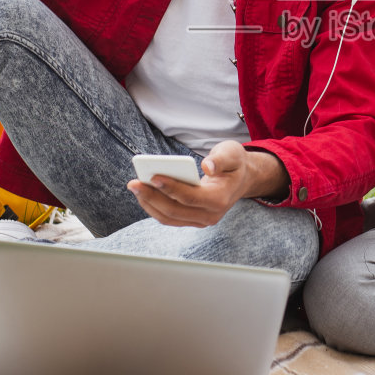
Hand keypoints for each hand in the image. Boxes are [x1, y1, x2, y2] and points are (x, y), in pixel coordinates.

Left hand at [127, 141, 286, 227]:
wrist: (240, 179)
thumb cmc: (233, 164)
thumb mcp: (232, 153)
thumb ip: (221, 159)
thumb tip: (207, 166)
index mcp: (220, 199)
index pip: (191, 197)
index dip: (171, 188)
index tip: (154, 176)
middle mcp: (210, 215)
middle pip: (175, 210)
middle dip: (152, 196)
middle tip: (134, 183)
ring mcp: (200, 220)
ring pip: (169, 217)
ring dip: (149, 203)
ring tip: (135, 187)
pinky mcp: (192, 220)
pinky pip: (169, 217)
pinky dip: (154, 206)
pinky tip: (143, 193)